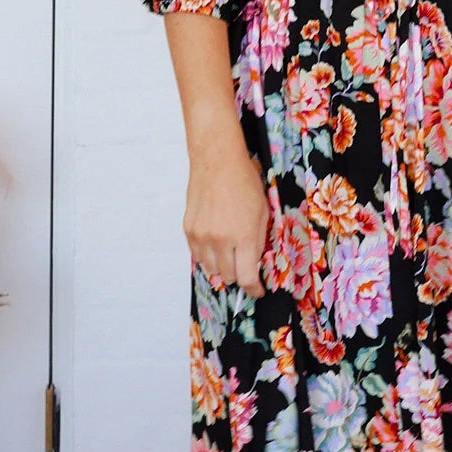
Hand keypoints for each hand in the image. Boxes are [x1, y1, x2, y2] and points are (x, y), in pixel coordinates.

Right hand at [184, 143, 269, 298]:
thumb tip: (254, 263)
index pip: (246, 278)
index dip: (253, 289)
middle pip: (228, 276)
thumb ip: (258, 241)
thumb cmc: (244, 181)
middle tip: (244, 264)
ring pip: (211, 269)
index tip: (257, 290)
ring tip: (229, 252)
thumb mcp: (263, 212)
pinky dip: (207, 256)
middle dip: (239, 274)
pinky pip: (197, 255)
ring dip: (222, 266)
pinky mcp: (189, 229)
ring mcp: (201, 235)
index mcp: (243, 236)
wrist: (217, 161)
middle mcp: (220, 239)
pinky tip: (215, 244)